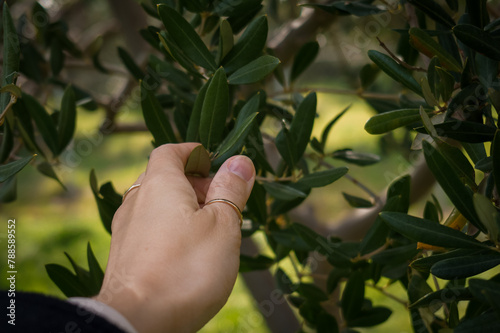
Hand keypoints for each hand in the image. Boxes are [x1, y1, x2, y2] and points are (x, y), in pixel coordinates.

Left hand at [95, 143, 255, 332]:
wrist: (139, 320)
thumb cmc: (186, 268)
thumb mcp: (222, 225)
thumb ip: (231, 190)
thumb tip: (240, 162)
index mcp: (159, 184)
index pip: (170, 152)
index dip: (193, 153)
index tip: (213, 162)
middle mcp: (136, 201)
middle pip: (163, 177)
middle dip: (193, 182)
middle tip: (221, 200)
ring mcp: (125, 229)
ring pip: (156, 204)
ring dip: (182, 207)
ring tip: (209, 228)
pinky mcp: (123, 255)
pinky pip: (148, 228)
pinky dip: (169, 227)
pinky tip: (187, 251)